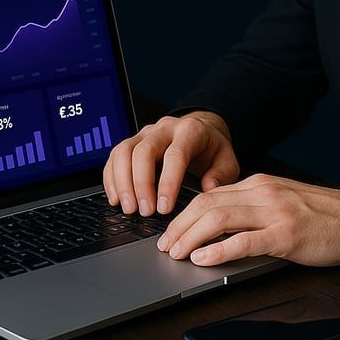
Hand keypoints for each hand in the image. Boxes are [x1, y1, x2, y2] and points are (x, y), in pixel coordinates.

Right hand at [102, 111, 238, 215]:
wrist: (202, 131)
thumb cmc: (213, 151)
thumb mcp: (227, 162)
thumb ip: (220, 176)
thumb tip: (208, 190)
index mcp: (190, 131)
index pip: (175, 154)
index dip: (168, 182)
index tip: (164, 208)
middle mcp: (164, 128)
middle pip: (144, 151)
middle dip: (141, 184)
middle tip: (145, 211)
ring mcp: (144, 133)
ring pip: (123, 152)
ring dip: (122, 182)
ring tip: (128, 208)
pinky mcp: (131, 142)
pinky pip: (114, 157)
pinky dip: (112, 179)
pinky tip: (116, 199)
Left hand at [155, 174, 339, 266]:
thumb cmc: (325, 215)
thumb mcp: (283, 202)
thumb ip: (254, 209)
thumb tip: (221, 226)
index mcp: (259, 184)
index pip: (210, 194)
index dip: (184, 214)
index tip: (171, 231)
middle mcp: (263, 192)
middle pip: (207, 203)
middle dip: (179, 226)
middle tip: (166, 245)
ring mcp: (274, 212)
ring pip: (218, 218)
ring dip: (191, 237)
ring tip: (177, 253)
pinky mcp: (285, 235)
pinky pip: (243, 241)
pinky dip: (218, 250)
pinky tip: (204, 259)